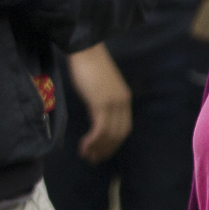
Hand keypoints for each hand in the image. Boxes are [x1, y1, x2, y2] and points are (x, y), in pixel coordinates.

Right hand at [67, 44, 131, 163]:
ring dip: (98, 148)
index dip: (114, 142)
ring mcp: (112, 104)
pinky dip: (93, 141)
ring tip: (87, 156)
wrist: (85, 50)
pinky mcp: (101, 104)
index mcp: (123, 98)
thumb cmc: (88, 65)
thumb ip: (100, 101)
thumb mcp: (98, 86)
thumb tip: (95, 115)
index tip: (102, 150)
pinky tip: (84, 146)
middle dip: (107, 149)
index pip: (123, 127)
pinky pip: (100, 129)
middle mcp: (122, 103)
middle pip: (119, 134)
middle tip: (94, 159)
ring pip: (109, 135)